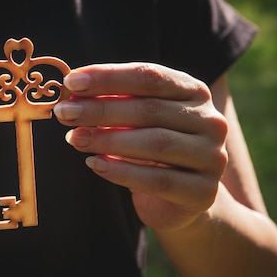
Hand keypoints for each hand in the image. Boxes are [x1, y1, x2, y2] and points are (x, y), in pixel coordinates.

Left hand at [53, 62, 227, 231]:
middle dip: (101, 109)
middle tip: (65, 113)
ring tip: (74, 138)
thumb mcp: (133, 121)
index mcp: (193, 92)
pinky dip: (122, 171)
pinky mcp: (203, 192)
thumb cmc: (150, 150)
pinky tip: (94, 164)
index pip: (149, 76)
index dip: (108, 77)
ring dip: (108, 140)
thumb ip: (112, 104)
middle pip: (150, 109)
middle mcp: (209, 120)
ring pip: (155, 143)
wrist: (180, 200)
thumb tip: (72, 94)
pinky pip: (158, 180)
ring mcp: (212, 157)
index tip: (71, 81)